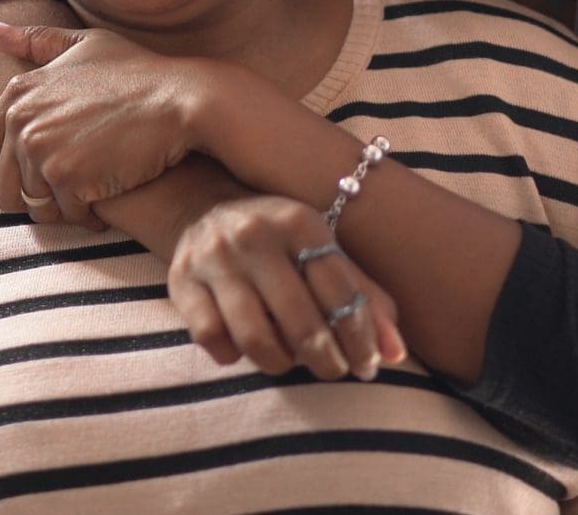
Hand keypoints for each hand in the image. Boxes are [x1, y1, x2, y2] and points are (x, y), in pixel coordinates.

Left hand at [0, 21, 220, 226]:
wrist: (182, 100)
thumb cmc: (140, 73)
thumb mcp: (87, 45)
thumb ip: (36, 41)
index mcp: (18, 93)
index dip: (1, 173)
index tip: (34, 175)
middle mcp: (22, 120)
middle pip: (4, 189)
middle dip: (35, 197)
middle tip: (72, 188)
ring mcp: (43, 149)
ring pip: (35, 207)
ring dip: (63, 208)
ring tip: (94, 191)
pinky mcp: (69, 177)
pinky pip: (68, 215)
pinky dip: (89, 215)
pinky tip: (112, 196)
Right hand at [169, 195, 406, 381]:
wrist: (207, 206)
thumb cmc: (280, 239)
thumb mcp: (322, 250)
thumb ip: (362, 296)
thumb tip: (396, 354)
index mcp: (300, 221)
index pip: (340, 290)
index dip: (360, 336)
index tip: (368, 365)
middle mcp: (256, 234)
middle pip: (300, 320)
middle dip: (325, 360)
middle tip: (334, 372)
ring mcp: (215, 257)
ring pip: (255, 337)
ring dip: (281, 363)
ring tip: (291, 362)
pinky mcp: (181, 279)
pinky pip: (211, 338)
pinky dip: (233, 354)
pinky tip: (244, 347)